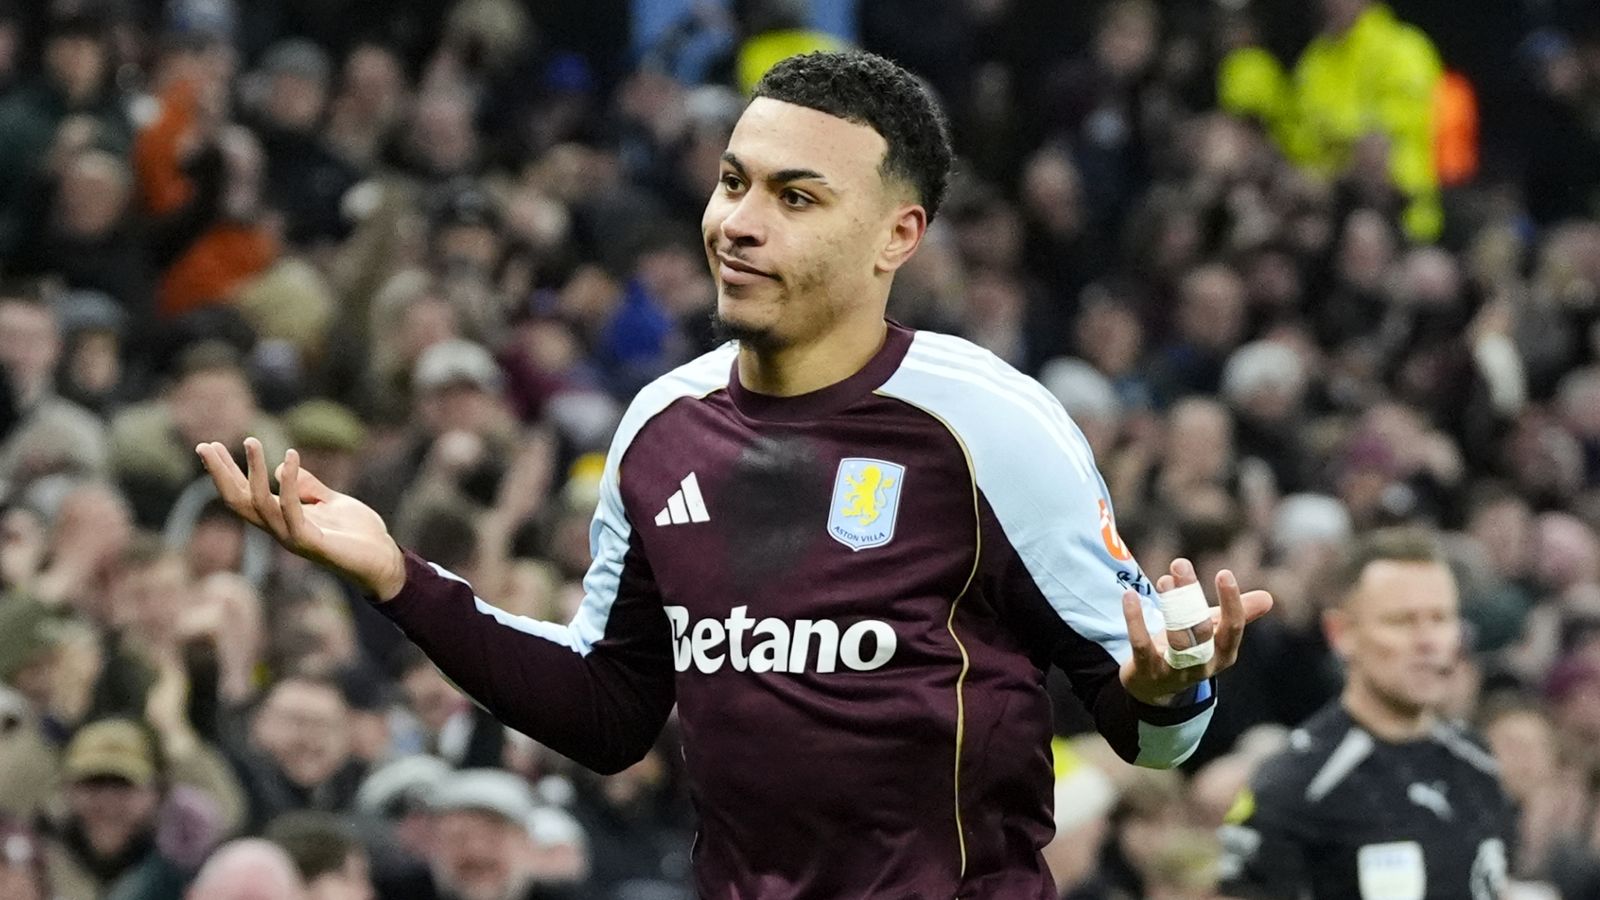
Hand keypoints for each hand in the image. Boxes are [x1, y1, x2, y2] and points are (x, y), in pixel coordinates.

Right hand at [196, 438, 407, 599]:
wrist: (385, 560)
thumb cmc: (359, 534)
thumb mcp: (332, 501)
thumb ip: (309, 486)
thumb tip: (283, 467)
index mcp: (282, 519)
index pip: (244, 495)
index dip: (226, 472)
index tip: (209, 446)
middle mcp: (280, 530)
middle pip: (239, 502)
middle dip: (221, 474)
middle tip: (205, 445)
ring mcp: (292, 537)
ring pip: (259, 504)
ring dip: (252, 471)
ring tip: (251, 440)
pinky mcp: (310, 541)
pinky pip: (291, 509)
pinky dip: (288, 483)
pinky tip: (289, 457)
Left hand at [1119, 558, 1273, 704]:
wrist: (1154, 688)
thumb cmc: (1190, 652)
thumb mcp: (1214, 633)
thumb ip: (1238, 615)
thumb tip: (1268, 598)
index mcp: (1223, 653)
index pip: (1232, 628)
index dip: (1231, 602)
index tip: (1224, 573)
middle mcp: (1203, 664)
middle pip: (1201, 630)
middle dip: (1190, 595)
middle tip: (1180, 564)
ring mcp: (1175, 670)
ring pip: (1176, 638)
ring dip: (1169, 605)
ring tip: (1165, 578)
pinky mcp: (1147, 670)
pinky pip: (1142, 645)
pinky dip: (1135, 620)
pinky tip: (1129, 596)